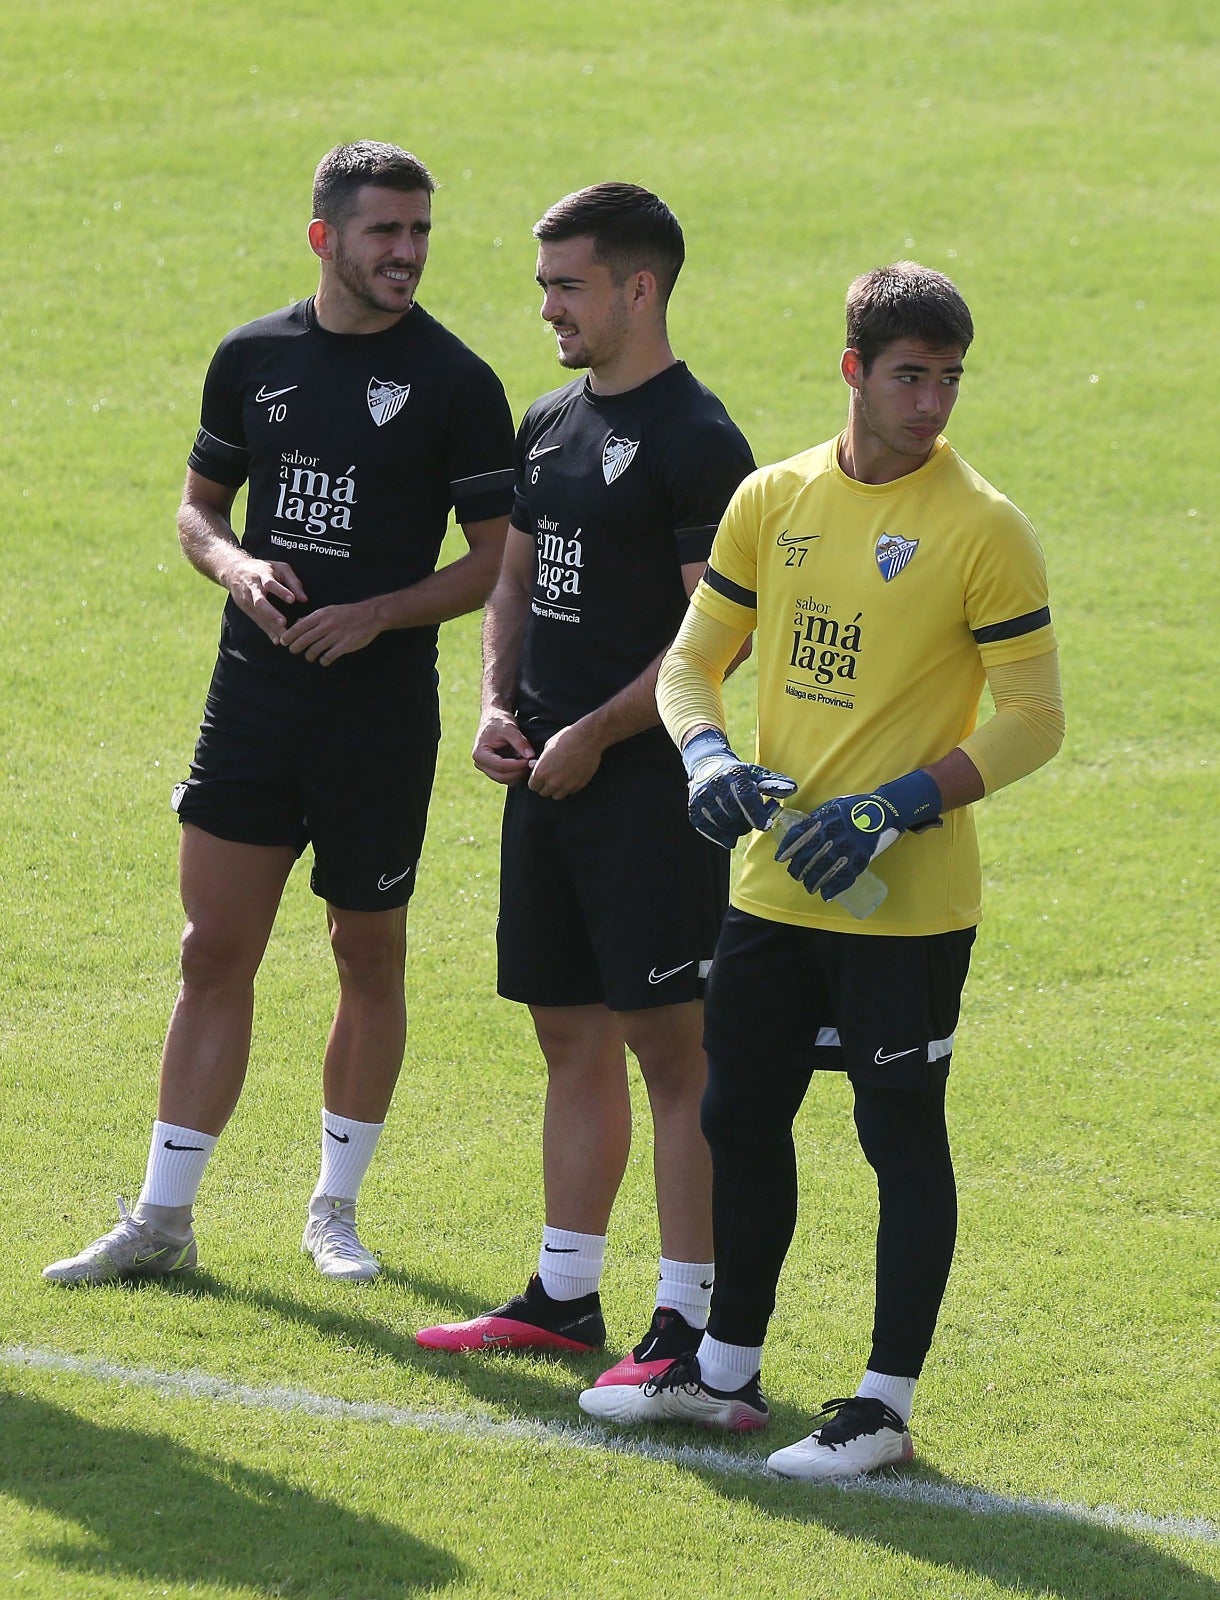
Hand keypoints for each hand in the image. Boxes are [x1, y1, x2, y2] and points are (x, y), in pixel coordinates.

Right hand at [225, 558, 306, 644]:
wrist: (234, 570)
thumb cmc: (263, 568)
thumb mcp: (280, 568)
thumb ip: (293, 582)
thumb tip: (304, 599)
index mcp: (261, 574)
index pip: (270, 583)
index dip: (281, 591)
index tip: (292, 600)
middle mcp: (252, 588)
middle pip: (260, 601)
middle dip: (271, 613)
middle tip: (283, 622)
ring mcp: (247, 599)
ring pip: (258, 614)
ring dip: (270, 626)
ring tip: (283, 637)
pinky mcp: (245, 608)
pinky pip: (257, 621)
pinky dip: (266, 630)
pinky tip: (276, 639)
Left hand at [281, 599, 381, 664]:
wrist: (370, 615)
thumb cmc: (347, 613)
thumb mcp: (328, 610)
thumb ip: (312, 618)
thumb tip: (297, 624)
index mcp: (321, 615)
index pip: (299, 627)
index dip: (289, 636)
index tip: (283, 642)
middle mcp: (327, 625)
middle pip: (304, 640)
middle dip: (295, 647)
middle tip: (293, 651)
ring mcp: (336, 635)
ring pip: (315, 650)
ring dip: (310, 656)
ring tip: (310, 657)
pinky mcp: (345, 645)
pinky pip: (329, 656)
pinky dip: (324, 661)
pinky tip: (324, 661)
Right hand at [473, 711, 535, 785]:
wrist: (493, 718)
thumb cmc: (499, 721)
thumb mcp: (509, 727)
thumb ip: (520, 742)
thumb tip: (531, 756)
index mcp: (479, 753)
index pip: (500, 766)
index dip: (517, 765)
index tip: (530, 760)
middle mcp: (480, 764)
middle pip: (502, 776)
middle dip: (519, 771)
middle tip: (532, 762)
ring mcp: (486, 769)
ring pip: (505, 780)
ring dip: (518, 773)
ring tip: (528, 761)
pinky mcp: (493, 770)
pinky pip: (507, 778)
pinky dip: (517, 773)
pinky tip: (523, 762)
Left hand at [528, 720, 603, 799]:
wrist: (587, 738)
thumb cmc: (566, 738)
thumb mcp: (547, 747)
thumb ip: (540, 762)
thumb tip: (534, 766)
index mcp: (541, 772)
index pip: (533, 786)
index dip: (536, 781)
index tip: (540, 777)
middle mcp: (553, 782)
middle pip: (544, 793)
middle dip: (546, 786)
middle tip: (551, 777)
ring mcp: (567, 785)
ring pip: (557, 796)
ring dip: (557, 789)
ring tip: (560, 779)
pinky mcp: (579, 785)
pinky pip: (570, 792)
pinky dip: (569, 787)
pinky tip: (571, 776)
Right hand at [681, 728, 796, 849]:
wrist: (707, 764)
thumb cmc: (738, 774)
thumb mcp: (757, 774)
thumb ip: (774, 783)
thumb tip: (792, 789)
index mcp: (735, 773)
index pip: (746, 796)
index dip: (757, 814)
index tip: (766, 825)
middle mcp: (715, 783)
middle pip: (735, 814)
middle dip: (748, 822)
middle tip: (753, 821)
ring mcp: (702, 797)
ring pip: (723, 824)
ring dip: (736, 829)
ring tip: (741, 822)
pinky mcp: (693, 809)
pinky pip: (709, 831)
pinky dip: (722, 837)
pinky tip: (730, 836)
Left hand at [775, 770, 941, 898]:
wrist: (883, 810)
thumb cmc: (854, 808)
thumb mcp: (832, 807)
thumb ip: (816, 820)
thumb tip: (798, 835)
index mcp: (825, 820)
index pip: (800, 835)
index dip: (788, 848)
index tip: (780, 859)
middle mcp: (834, 834)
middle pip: (810, 855)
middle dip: (798, 868)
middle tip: (794, 875)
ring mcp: (848, 847)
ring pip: (825, 869)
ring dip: (813, 881)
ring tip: (808, 887)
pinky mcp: (861, 858)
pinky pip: (845, 876)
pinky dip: (834, 888)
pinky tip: (826, 895)